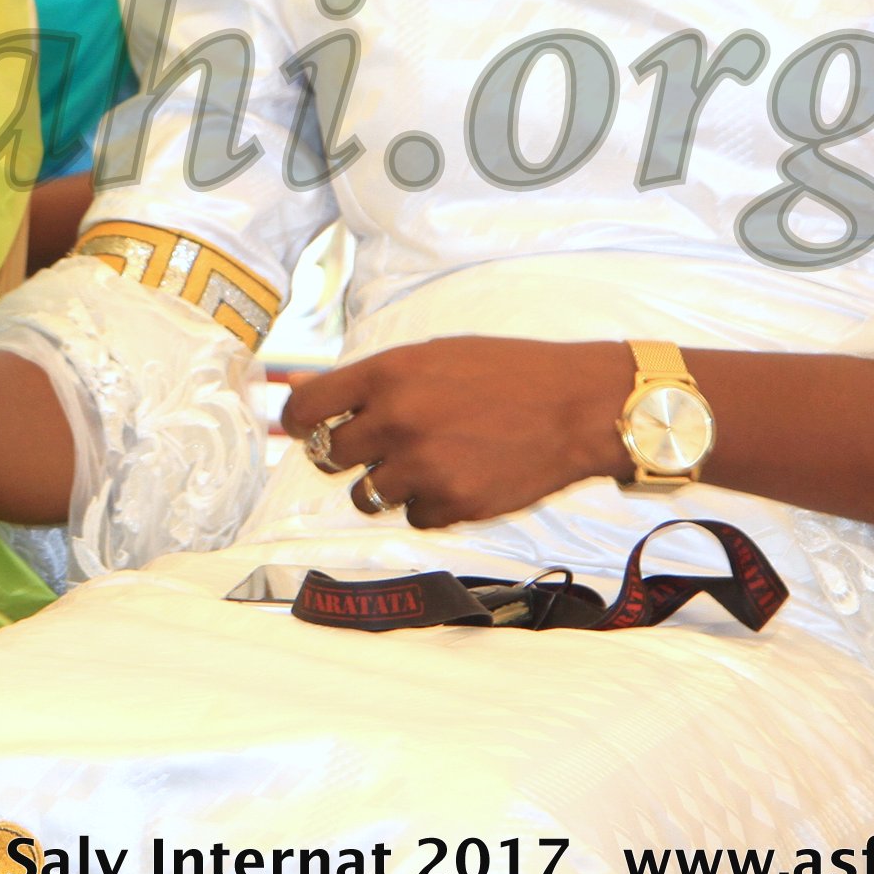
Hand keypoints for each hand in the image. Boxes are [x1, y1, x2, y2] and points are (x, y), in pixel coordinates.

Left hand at [286, 337, 627, 528]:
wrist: (577, 407)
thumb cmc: (505, 372)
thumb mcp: (431, 356)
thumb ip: (365, 378)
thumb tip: (296, 385)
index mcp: (387, 375)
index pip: (305, 409)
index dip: (298, 422)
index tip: (306, 428)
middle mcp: (397, 421)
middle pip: (329, 456)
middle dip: (347, 453)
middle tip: (381, 443)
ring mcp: (424, 468)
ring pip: (368, 495)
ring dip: (388, 483)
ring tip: (428, 460)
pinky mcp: (453, 505)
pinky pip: (413, 517)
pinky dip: (429, 505)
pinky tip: (459, 477)